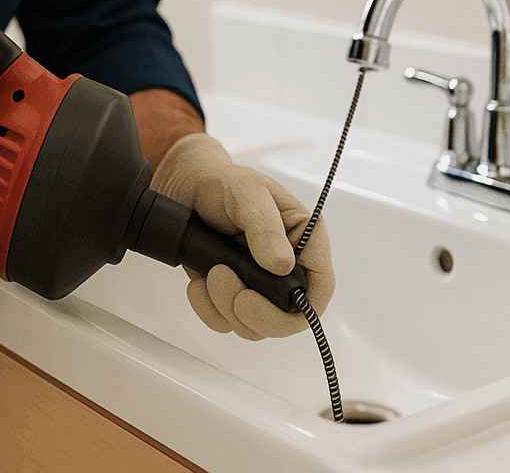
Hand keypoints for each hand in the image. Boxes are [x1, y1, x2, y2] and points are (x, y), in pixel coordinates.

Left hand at [151, 134, 334, 339]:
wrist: (187, 190)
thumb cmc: (223, 183)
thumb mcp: (246, 193)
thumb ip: (264, 227)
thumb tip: (281, 265)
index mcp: (305, 239)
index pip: (321, 287)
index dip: (300, 307)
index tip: (255, 300)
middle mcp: (288, 266)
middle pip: (288, 319)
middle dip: (252, 311)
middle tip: (220, 279)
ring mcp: (261, 284)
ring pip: (255, 326)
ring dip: (224, 307)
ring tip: (209, 272)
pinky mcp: (235, 294)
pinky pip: (227, 323)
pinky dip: (209, 310)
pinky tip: (198, 284)